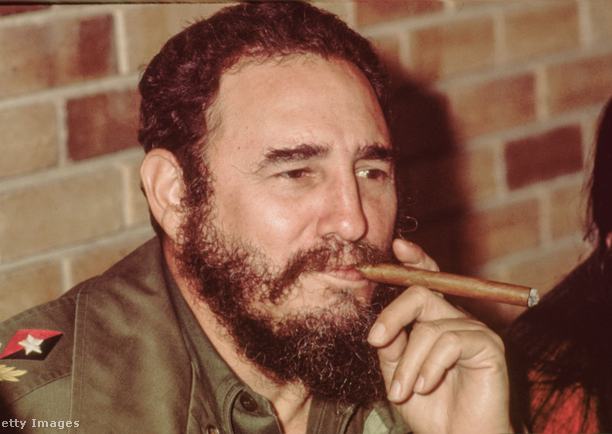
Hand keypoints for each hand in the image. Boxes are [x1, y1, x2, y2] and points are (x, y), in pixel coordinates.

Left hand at [367, 239, 510, 433]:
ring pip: (429, 327)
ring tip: (403, 392)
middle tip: (375, 341)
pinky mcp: (490, 346)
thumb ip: (391, 345)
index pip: (427, 280)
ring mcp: (475, 330)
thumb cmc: (431, 409)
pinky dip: (430, 366)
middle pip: (422, 292)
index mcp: (435, 320)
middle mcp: (456, 318)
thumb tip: (380, 326)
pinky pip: (450, 341)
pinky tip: (426, 386)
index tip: (397, 247)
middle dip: (393, 316)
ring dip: (408, 363)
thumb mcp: (398, 374)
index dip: (415, 259)